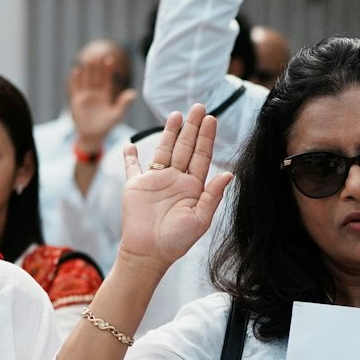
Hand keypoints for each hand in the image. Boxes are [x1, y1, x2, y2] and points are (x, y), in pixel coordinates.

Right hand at [68, 52, 138, 151]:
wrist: (93, 136)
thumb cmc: (107, 126)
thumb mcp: (117, 115)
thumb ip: (124, 104)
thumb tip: (134, 93)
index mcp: (106, 95)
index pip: (107, 79)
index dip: (108, 69)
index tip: (111, 58)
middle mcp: (95, 93)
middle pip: (96, 76)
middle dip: (98, 66)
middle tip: (100, 55)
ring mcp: (85, 96)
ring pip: (86, 79)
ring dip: (87, 70)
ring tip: (88, 59)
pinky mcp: (76, 100)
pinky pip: (75, 87)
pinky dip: (75, 79)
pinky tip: (76, 70)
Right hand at [117, 106, 232, 268]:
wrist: (149, 253)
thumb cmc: (177, 240)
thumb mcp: (200, 219)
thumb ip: (213, 195)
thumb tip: (230, 174)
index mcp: (192, 187)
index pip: (201, 156)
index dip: (206, 137)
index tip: (211, 119)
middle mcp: (175, 180)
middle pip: (185, 147)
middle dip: (192, 127)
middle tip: (198, 106)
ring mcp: (155, 181)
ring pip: (163, 150)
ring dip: (169, 132)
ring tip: (176, 114)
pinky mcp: (136, 186)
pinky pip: (133, 167)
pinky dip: (130, 157)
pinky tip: (130, 146)